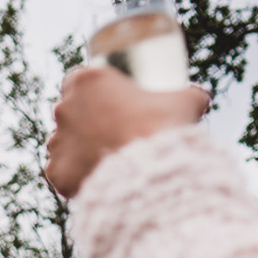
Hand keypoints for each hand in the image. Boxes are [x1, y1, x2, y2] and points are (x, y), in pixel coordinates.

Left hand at [44, 65, 209, 198]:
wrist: (148, 172)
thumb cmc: (163, 128)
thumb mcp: (184, 102)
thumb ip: (191, 95)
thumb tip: (201, 96)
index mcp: (88, 81)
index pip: (79, 79)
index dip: (93, 89)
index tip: (109, 99)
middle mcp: (65, 108)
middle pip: (70, 110)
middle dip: (86, 118)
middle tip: (111, 129)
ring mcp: (57, 141)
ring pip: (63, 141)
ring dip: (79, 146)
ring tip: (106, 157)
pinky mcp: (55, 172)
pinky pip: (61, 172)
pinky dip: (74, 175)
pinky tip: (93, 178)